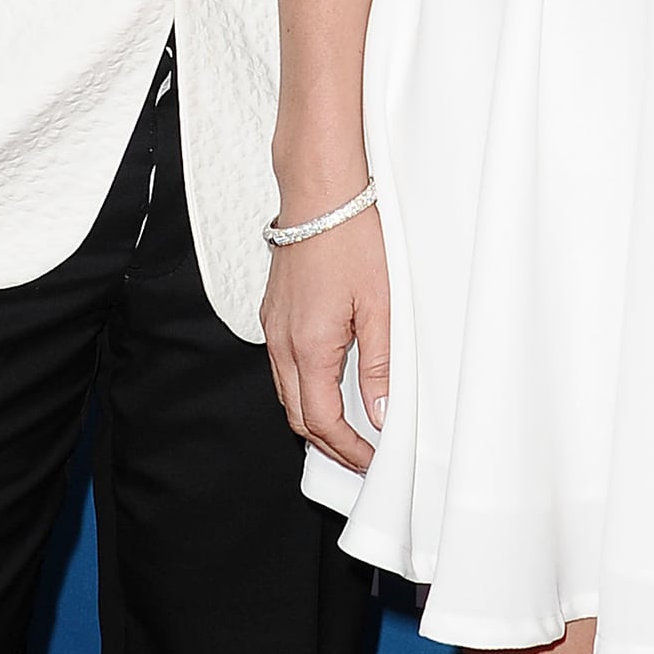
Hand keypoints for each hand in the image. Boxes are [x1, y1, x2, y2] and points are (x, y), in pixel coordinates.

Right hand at [261, 207, 388, 473]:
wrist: (320, 193)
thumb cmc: (351, 239)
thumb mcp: (380, 306)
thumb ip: (379, 364)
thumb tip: (379, 411)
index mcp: (309, 346)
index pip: (321, 422)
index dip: (347, 449)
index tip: (371, 460)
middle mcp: (282, 342)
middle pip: (297, 416)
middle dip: (329, 443)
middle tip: (362, 454)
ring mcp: (273, 327)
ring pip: (287, 392)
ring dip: (314, 417)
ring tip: (349, 425)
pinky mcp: (274, 312)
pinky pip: (282, 365)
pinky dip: (304, 387)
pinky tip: (329, 381)